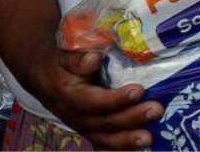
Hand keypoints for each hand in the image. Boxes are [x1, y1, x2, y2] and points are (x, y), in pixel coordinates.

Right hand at [31, 47, 160, 149]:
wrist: (43, 77)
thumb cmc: (60, 63)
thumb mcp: (64, 56)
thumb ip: (78, 59)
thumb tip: (94, 59)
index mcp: (68, 94)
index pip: (91, 101)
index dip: (114, 99)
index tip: (138, 91)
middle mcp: (74, 115)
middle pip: (103, 122)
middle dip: (131, 118)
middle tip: (156, 110)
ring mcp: (81, 126)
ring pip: (104, 138)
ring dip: (128, 140)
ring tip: (149, 138)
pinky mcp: (89, 131)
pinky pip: (104, 144)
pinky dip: (121, 148)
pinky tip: (140, 148)